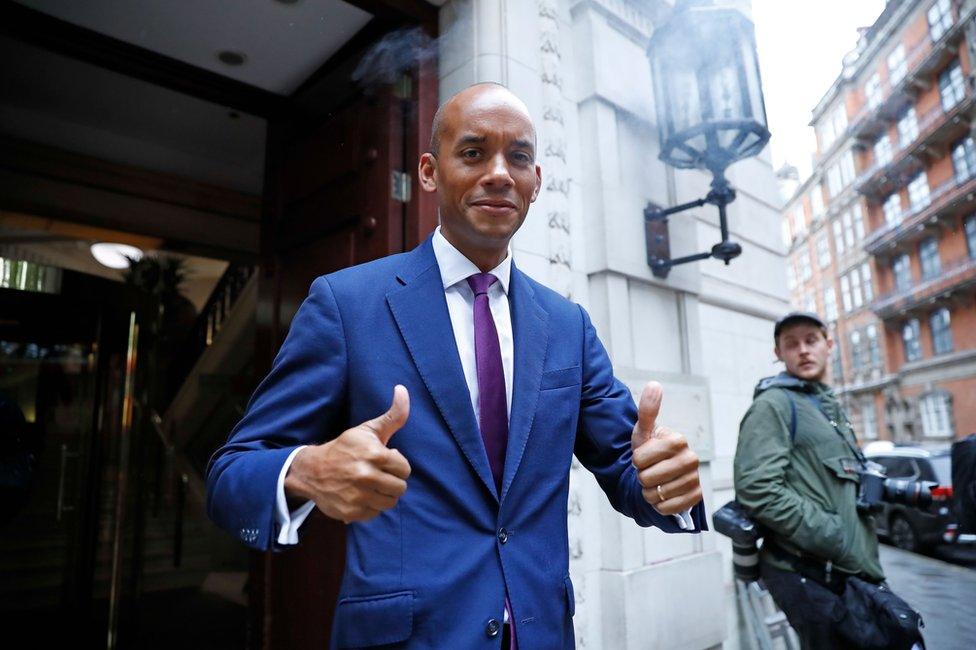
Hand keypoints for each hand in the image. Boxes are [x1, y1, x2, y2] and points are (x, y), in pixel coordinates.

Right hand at [284, 385, 411, 522]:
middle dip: (392, 480)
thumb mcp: (368, 430)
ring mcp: (358, 496)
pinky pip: (375, 513)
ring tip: (372, 485)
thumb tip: (402, 389)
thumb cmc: (345, 447)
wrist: (312, 470)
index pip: (405, 469)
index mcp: (374, 455)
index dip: (397, 465)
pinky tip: (362, 495)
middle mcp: (367, 477)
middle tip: (379, 474)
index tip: (385, 461)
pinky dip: (371, 506)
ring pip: (390, 502)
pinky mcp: (352, 512)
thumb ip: (392, 415)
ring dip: (384, 494)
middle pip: (400, 488)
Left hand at [631, 381, 701, 515]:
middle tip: (648, 471)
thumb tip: (654, 384)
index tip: (642, 457)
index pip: (641, 459)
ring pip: (657, 495)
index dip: (636, 461)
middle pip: (648, 478)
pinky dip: (660, 506)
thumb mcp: (643, 431)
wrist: (662, 473)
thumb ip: (647, 410)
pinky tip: (663, 496)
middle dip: (642, 477)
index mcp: (678, 440)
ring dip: (649, 493)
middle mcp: (691, 458)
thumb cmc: (650, 450)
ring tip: (655, 483)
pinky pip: (669, 508)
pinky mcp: (697, 497)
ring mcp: (695, 478)